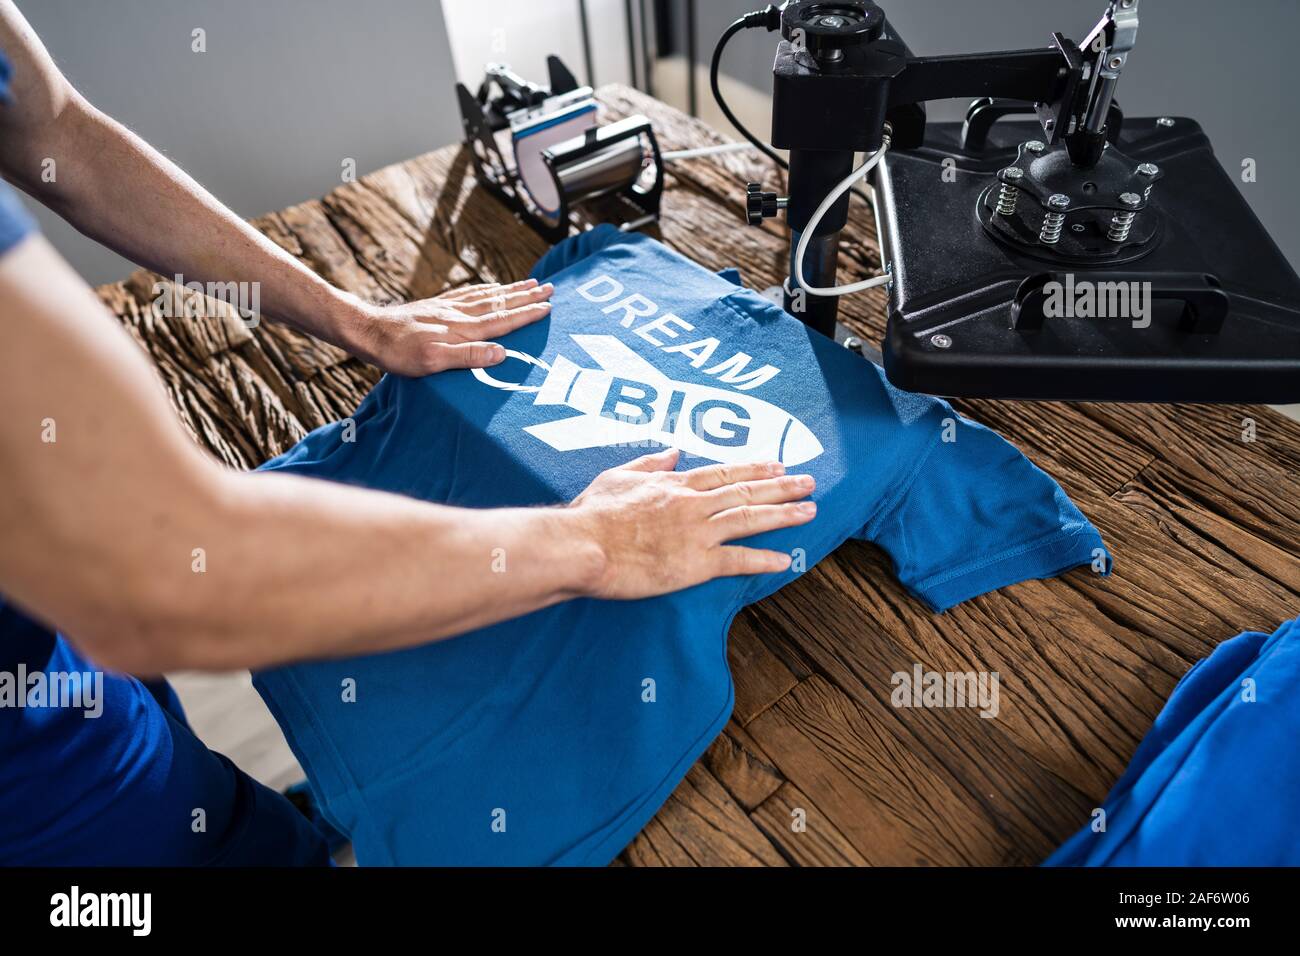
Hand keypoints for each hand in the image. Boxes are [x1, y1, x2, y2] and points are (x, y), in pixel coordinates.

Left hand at [335, 279, 553, 375]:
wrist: (369, 332)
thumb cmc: (399, 353)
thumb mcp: (433, 362)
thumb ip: (468, 355)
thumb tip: (502, 352)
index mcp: (462, 329)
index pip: (503, 320)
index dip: (527, 314)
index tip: (548, 306)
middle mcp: (459, 314)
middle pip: (500, 302)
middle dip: (526, 295)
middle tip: (550, 287)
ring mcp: (448, 308)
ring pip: (488, 295)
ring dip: (511, 289)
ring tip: (530, 282)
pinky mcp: (437, 306)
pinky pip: (469, 294)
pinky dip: (487, 289)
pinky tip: (493, 286)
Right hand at [569, 449, 816, 599]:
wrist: (582, 545)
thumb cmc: (591, 513)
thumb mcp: (617, 476)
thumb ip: (648, 463)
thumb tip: (672, 451)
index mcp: (674, 483)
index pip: (724, 473)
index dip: (755, 469)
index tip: (778, 465)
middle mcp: (692, 503)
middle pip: (746, 491)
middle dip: (782, 486)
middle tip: (809, 482)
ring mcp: (696, 532)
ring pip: (749, 519)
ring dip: (784, 514)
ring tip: (810, 510)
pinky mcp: (693, 564)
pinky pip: (737, 560)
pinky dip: (763, 559)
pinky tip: (786, 559)